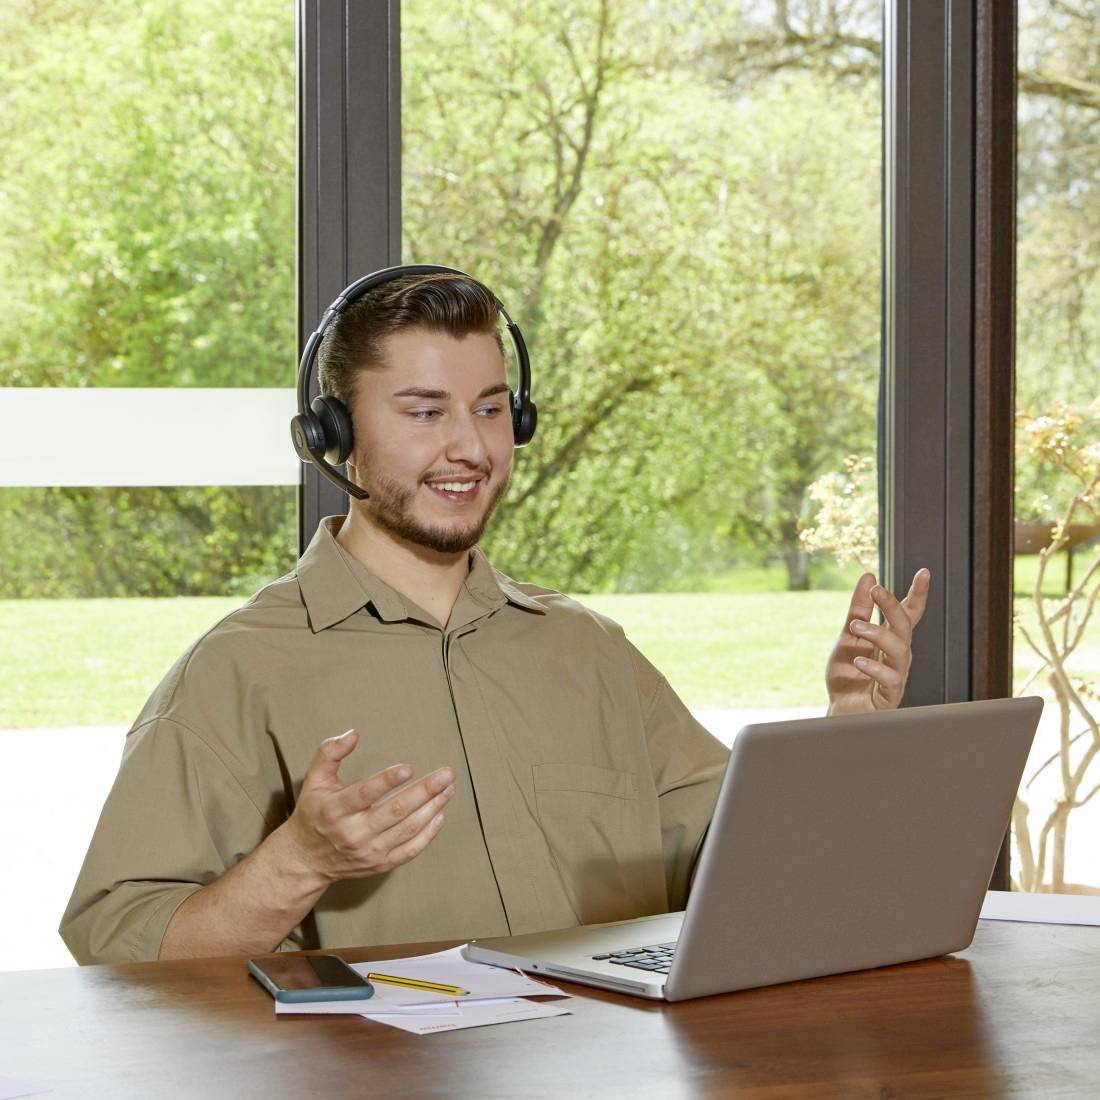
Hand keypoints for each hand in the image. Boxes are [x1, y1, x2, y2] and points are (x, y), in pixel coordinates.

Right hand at [281, 729, 454, 885]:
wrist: (306, 860)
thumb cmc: (313, 813)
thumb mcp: (314, 780)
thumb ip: (330, 752)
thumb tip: (353, 733)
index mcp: (335, 810)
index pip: (364, 794)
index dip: (387, 781)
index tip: (408, 768)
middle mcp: (353, 833)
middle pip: (395, 811)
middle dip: (425, 791)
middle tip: (447, 774)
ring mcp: (369, 851)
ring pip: (407, 829)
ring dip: (433, 807)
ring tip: (449, 788)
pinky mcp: (380, 864)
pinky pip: (410, 850)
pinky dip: (428, 834)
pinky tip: (440, 814)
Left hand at [826, 569, 930, 714]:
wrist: (840, 710)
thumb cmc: (848, 675)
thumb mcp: (849, 637)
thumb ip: (859, 609)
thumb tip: (868, 577)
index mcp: (890, 640)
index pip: (908, 614)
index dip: (917, 594)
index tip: (924, 572)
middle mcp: (897, 655)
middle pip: (905, 627)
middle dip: (892, 606)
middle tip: (876, 590)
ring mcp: (896, 675)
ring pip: (900, 650)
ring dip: (878, 634)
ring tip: (856, 626)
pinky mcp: (889, 695)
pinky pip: (891, 679)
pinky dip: (876, 668)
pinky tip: (860, 661)